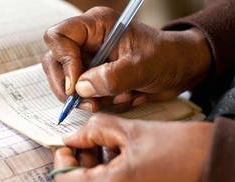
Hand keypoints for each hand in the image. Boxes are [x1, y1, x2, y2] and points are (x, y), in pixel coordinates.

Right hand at [42, 7, 210, 111]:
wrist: (180, 70)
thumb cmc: (167, 57)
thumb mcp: (143, 67)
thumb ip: (112, 77)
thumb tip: (81, 88)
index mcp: (96, 26)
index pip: (59, 36)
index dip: (63, 61)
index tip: (77, 85)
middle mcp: (86, 41)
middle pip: (54, 62)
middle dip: (68, 87)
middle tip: (87, 103)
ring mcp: (87, 60)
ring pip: (65, 83)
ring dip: (86, 98)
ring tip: (113, 99)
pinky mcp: (92, 78)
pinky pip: (81, 95)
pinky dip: (97, 103)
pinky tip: (119, 98)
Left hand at [53, 113, 212, 181]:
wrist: (218, 163)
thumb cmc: (183, 148)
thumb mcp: (132, 131)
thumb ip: (95, 131)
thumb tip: (73, 137)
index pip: (64, 180)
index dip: (61, 159)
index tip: (66, 144)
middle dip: (76, 163)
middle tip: (82, 144)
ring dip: (89, 170)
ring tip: (101, 147)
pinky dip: (105, 176)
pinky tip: (115, 157)